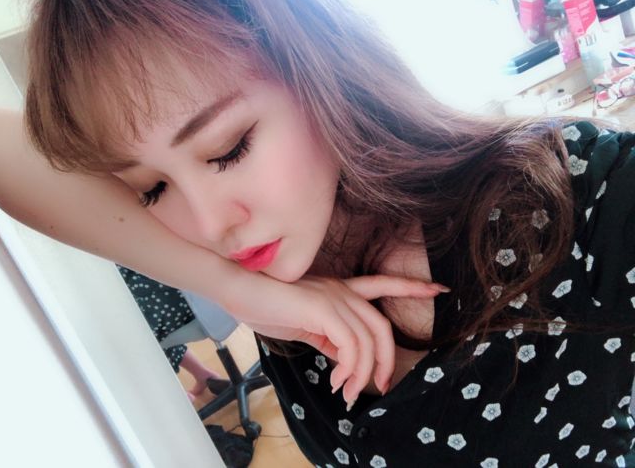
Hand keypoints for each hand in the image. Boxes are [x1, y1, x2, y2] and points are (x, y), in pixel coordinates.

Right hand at [239, 274, 447, 405]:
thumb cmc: (266, 305)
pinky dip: (349, 369)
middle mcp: (342, 291)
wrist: (240, 291)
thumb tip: (345, 361)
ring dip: (362, 373)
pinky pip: (350, 345)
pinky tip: (336, 381)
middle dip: (387, 359)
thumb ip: (328, 338)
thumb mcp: (305, 325)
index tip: (438, 288)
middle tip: (380, 386)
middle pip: (381, 326)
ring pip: (368, 340)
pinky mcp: (323, 309)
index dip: (411, 286)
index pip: (382, 284)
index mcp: (340, 291)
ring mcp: (334, 298)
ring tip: (346, 392)